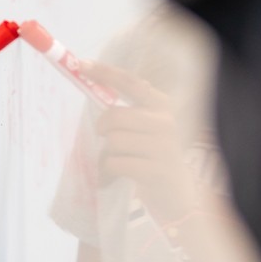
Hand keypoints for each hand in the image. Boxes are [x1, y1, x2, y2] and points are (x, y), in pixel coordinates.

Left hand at [83, 61, 196, 212]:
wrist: (179, 196)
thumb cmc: (156, 157)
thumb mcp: (150, 129)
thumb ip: (131, 111)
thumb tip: (95, 83)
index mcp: (165, 107)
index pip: (131, 83)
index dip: (104, 72)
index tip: (81, 65)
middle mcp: (168, 123)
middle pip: (115, 115)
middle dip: (102, 127)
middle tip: (104, 136)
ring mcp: (164, 147)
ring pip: (113, 141)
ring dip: (107, 154)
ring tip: (119, 161)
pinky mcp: (155, 170)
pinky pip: (114, 163)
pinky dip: (108, 171)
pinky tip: (119, 175)